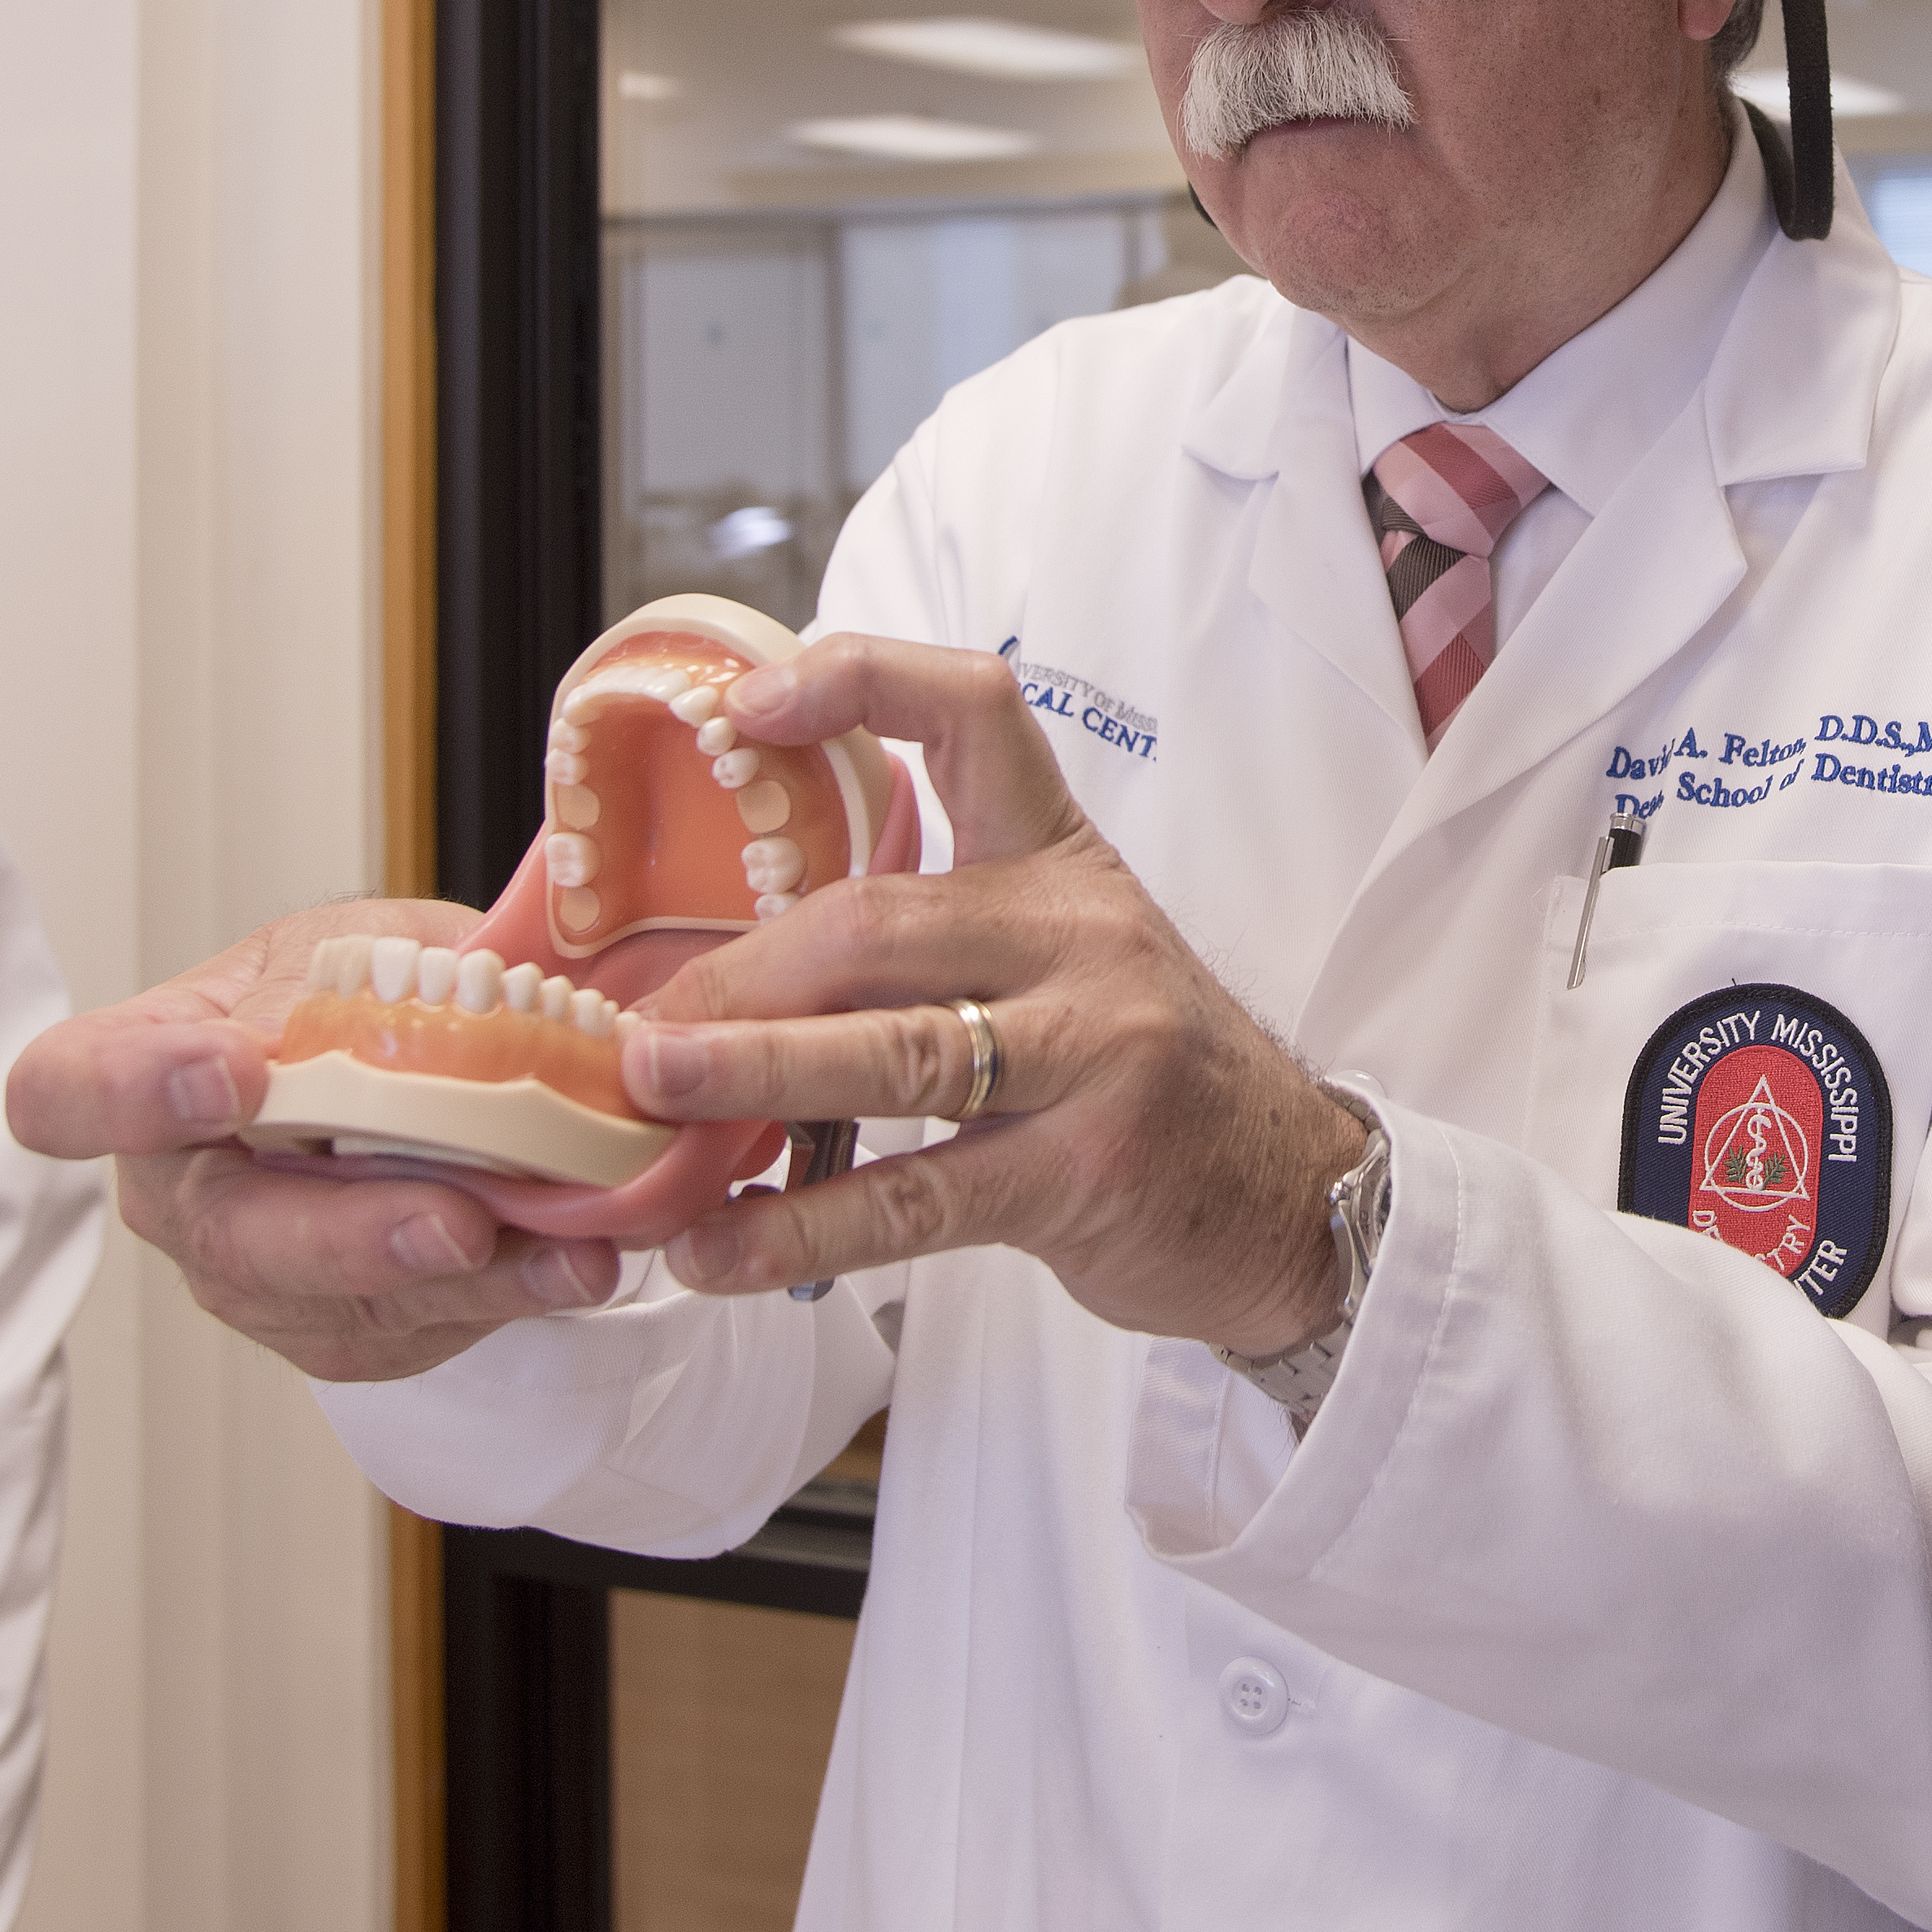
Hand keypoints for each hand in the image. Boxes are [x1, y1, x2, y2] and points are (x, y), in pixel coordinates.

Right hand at [3, 899, 637, 1380]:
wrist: (440, 1062)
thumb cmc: (372, 989)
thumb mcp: (368, 944)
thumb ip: (362, 974)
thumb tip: (379, 1011)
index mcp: (148, 1065)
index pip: (68, 1090)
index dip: (131, 1093)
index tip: (234, 1073)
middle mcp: (183, 1186)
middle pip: (225, 1233)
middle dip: (346, 1234)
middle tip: (452, 1222)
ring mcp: (253, 1270)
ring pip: (331, 1301)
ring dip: (459, 1284)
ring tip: (563, 1254)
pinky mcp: (336, 1326)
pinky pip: (411, 1329)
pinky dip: (506, 1297)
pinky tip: (574, 1267)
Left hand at [615, 634, 1361, 1354]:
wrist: (1295, 1191)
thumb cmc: (1149, 1074)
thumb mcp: (1066, 961)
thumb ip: (927, 943)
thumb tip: (725, 976)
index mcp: (1063, 863)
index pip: (975, 714)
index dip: (859, 684)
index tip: (748, 710)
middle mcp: (1083, 937)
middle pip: (884, 919)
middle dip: (740, 973)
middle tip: (637, 1029)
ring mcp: (1094, 1052)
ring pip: (895, 1050)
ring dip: (751, 1073)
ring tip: (648, 1093)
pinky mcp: (1085, 1169)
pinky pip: (917, 1196)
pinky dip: (800, 1224)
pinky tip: (718, 1247)